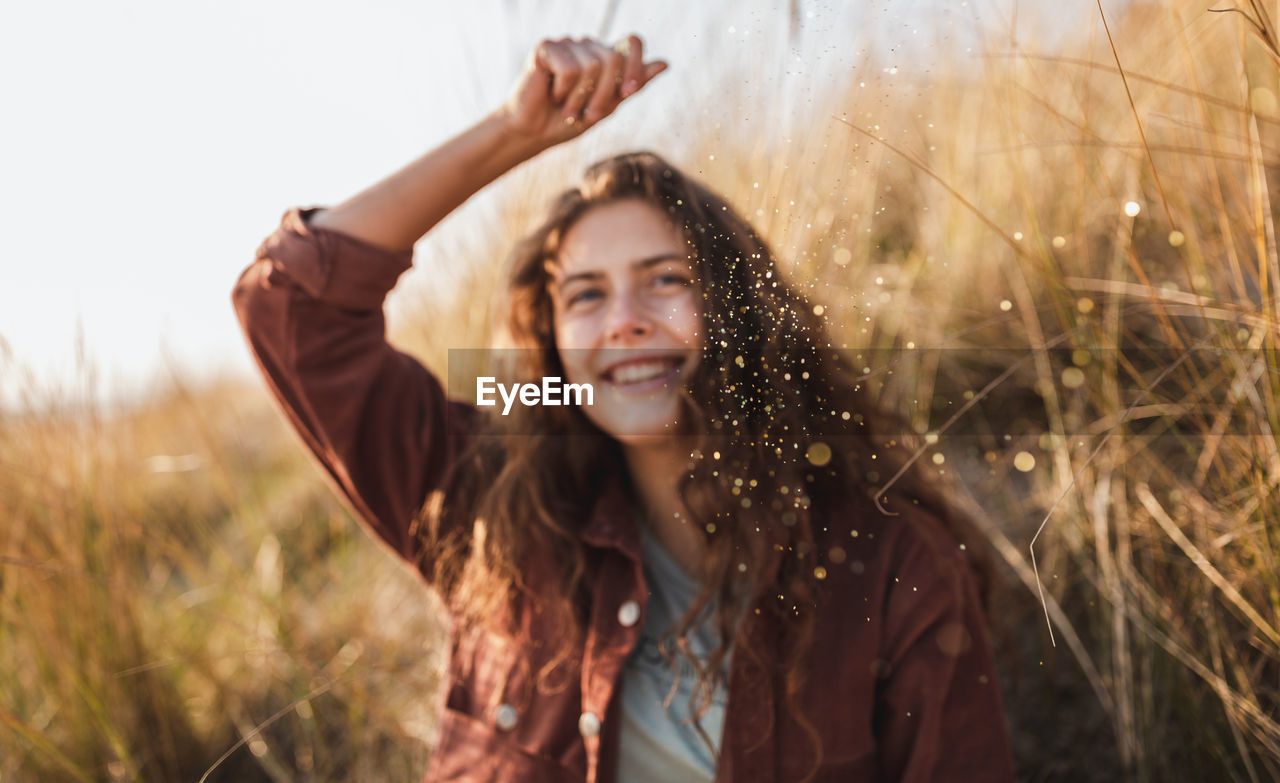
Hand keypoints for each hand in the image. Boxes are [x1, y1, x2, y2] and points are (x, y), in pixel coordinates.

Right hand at [494, 34, 667, 149]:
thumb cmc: (567, 121)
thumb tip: (665, 63)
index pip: (632, 42)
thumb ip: (633, 85)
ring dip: (581, 97)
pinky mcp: (546, 47)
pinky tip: (553, 94)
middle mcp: (587, 46)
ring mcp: (567, 44)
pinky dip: (564, 89)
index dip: (634, 65)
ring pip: (592, 64)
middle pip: (613, 58)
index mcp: (604, 57)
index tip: (626, 92)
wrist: (533, 133)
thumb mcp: (607, 106)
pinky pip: (569, 67)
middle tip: (588, 115)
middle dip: (604, 94)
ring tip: (569, 110)